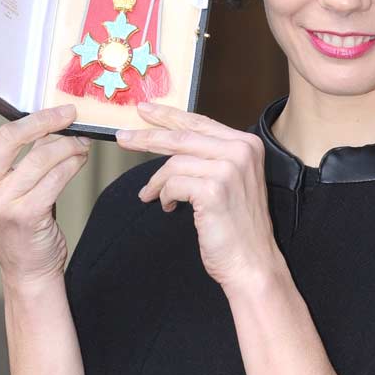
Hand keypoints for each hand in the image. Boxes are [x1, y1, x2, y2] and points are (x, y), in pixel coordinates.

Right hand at [0, 98, 90, 288]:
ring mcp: (0, 202)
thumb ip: (12, 159)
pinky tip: (80, 160)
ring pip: (40, 156)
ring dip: (67, 145)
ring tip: (81, 143)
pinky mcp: (26, 214)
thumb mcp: (4, 189)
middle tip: (68, 113)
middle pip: (11, 136)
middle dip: (45, 120)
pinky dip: (73, 164)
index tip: (6, 84)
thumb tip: (44, 121)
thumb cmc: (20, 222)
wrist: (27, 268)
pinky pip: (56, 177)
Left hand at [117, 101, 279, 291]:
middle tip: (123, 138)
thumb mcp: (230, 181)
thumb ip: (209, 157)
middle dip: (147, 137)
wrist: (252, 263)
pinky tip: (169, 207)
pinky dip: (164, 196)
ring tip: (151, 195)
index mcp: (247, 144)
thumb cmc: (238, 227)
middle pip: (182, 136)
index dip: (169, 116)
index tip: (145, 111)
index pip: (199, 122)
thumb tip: (169, 141)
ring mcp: (228, 169)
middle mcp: (241, 151)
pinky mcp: (212, 190)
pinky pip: (172, 184)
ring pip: (173, 163)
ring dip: (157, 182)